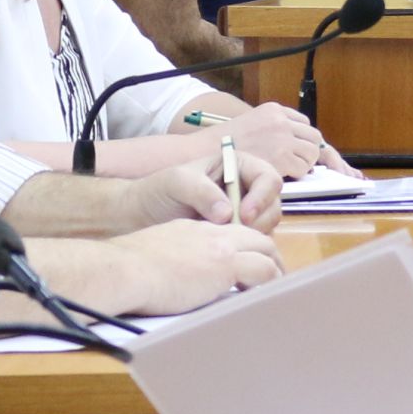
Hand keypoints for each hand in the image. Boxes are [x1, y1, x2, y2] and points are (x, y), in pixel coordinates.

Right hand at [88, 219, 282, 315]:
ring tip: (277, 289)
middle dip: (270, 256)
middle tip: (274, 277)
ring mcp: (221, 248)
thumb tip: (176, 278)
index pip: (231, 233)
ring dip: (275, 270)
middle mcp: (212, 233)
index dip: (245, 248)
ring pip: (266, 251)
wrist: (123, 269)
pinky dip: (271, 283)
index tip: (249, 264)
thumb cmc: (127, 269)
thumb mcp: (156, 253)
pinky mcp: (225, 266)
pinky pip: (263, 271)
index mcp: (194, 229)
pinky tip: (267, 296)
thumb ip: (175, 259)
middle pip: (256, 238)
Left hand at [127, 159, 281, 232]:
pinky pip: (254, 240)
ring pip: (268, 224)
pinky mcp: (238, 232)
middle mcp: (246, 187)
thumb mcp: (177, 182)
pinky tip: (224, 248)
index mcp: (237, 165)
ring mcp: (244, 211)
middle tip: (236, 233)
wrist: (139, 217)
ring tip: (225, 240)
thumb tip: (228, 213)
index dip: (262, 196)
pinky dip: (246, 246)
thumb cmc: (157, 192)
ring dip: (254, 234)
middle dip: (260, 219)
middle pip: (273, 203)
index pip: (268, 177)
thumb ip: (202, 192)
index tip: (244, 215)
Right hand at [218, 102, 342, 179]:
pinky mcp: (281, 155)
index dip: (304, 140)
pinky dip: (296, 174)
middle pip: (314, 137)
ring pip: (312, 152)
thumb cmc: (223, 145)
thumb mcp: (250, 126)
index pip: (304, 123)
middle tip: (298, 164)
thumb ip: (271, 131)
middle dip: (310, 152)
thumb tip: (291, 144)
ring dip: (304, 163)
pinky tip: (281, 176)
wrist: (205, 152)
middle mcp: (281, 120)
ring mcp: (282, 137)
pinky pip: (303, 167)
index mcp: (273, 110)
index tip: (302, 150)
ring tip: (287, 171)